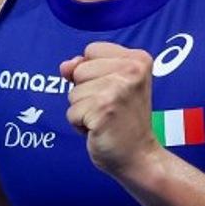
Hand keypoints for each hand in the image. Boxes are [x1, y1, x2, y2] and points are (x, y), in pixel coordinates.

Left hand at [61, 42, 160, 178]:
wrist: (139, 156)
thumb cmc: (124, 121)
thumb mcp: (111, 85)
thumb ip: (86, 67)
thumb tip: (65, 66)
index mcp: (138, 59)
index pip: (91, 50)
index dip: (93, 72)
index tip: (114, 91)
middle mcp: (131, 70)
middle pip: (79, 70)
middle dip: (86, 92)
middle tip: (109, 108)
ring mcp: (117, 90)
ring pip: (73, 93)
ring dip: (83, 110)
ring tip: (105, 118)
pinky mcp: (103, 110)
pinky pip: (71, 112)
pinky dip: (80, 125)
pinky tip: (100, 129)